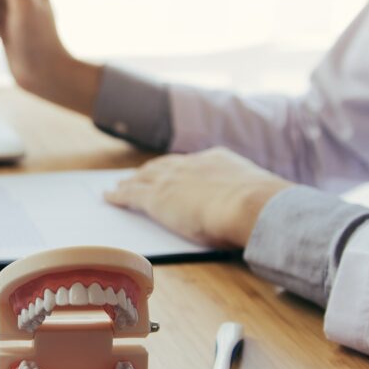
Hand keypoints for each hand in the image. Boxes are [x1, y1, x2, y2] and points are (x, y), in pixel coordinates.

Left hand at [104, 148, 293, 248]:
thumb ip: (248, 198)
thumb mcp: (255, 195)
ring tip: (120, 185)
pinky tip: (108, 197)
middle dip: (150, 171)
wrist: (249, 205)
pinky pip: (129, 195)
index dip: (178, 167)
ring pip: (143, 178)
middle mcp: (190, 165)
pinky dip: (117, 195)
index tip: (173, 169)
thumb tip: (257, 208)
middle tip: (139, 175)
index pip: (192, 162)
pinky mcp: (155, 198)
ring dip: (131, 181)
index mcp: (216, 159)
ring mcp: (171, 179)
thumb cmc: (260, 207)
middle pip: (163, 166)